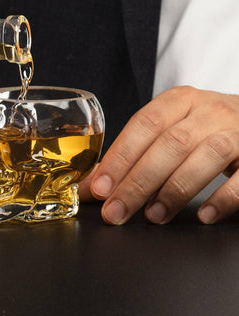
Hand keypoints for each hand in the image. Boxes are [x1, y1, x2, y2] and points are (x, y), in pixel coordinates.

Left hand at [89, 86, 238, 223]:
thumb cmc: (202, 128)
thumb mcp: (170, 129)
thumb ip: (133, 155)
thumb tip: (90, 187)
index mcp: (178, 100)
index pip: (143, 125)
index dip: (119, 157)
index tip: (99, 187)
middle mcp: (207, 110)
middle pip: (169, 143)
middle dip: (138, 181)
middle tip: (116, 210)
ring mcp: (237, 129)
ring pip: (205, 155)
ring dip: (175, 189)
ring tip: (154, 215)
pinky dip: (223, 198)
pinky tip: (203, 215)